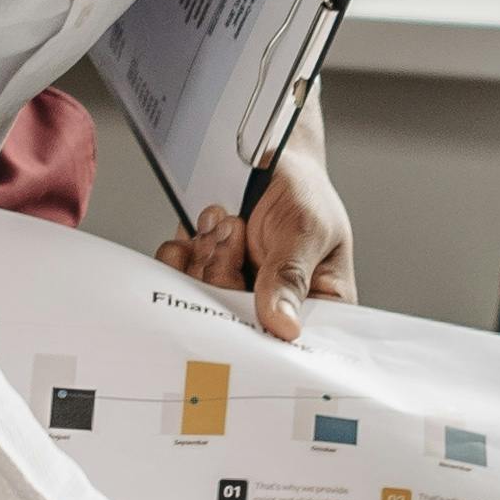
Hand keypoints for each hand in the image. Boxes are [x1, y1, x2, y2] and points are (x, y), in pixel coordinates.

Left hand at [155, 101, 355, 340]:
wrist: (267, 157)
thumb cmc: (303, 192)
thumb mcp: (306, 229)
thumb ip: (291, 277)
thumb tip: (285, 328)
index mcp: (319, 304)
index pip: (293, 342)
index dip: (265, 331)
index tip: (248, 302)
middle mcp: (276, 306)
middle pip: (238, 325)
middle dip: (226, 276)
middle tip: (235, 232)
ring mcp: (239, 293)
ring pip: (204, 303)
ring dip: (206, 258)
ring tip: (223, 222)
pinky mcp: (208, 277)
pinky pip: (180, 284)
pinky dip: (181, 256)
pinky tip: (197, 231)